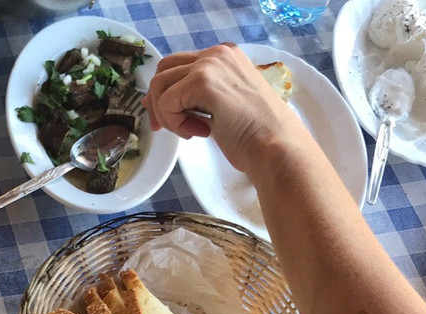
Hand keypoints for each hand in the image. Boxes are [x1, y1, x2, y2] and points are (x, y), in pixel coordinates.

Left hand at [143, 44, 310, 174]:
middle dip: (157, 102)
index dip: (166, 93)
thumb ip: (192, 98)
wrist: (274, 147)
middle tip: (165, 129)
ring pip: (160, 85)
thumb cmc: (254, 135)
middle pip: (164, 70)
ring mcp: (210, 64)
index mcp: (225, 57)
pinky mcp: (203, 81)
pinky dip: (175, 123)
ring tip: (190, 132)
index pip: (179, 66)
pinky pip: (167, 102)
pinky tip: (199, 132)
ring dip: (167, 115)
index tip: (169, 120)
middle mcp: (217, 53)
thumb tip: (151, 101)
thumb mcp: (220, 106)